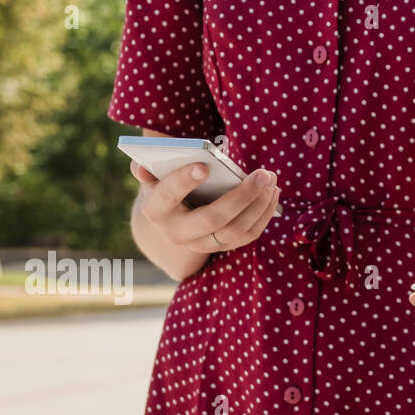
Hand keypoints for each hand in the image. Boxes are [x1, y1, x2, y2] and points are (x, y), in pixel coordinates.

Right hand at [131, 160, 280, 252]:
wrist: (174, 218)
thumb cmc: (167, 185)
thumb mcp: (155, 176)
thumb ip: (149, 170)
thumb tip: (141, 168)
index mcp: (156, 210)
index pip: (169, 195)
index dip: (184, 181)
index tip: (203, 166)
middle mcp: (177, 233)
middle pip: (212, 218)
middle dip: (241, 196)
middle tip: (263, 173)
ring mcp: (202, 244)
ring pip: (236, 230)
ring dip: (259, 205)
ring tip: (271, 179)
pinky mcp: (223, 247)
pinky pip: (249, 235)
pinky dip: (264, 214)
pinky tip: (273, 192)